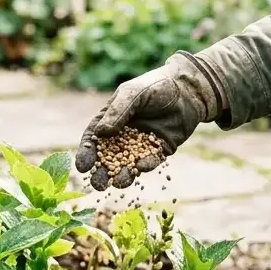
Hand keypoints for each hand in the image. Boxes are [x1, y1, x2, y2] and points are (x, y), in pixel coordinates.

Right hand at [75, 52, 224, 189]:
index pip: (94, 137)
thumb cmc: (156, 86)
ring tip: (119, 183)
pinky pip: (151, 160)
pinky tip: (142, 167)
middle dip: (103, 171)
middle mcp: (124, 133)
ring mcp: (142, 143)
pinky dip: (146, 165)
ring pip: (129, 162)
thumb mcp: (133, 93)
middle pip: (109, 156)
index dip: (87, 152)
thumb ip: (118, 111)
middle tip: (97, 184)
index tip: (82, 166)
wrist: (188, 89)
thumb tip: (100, 133)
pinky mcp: (160, 149)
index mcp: (111, 117)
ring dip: (123, 174)